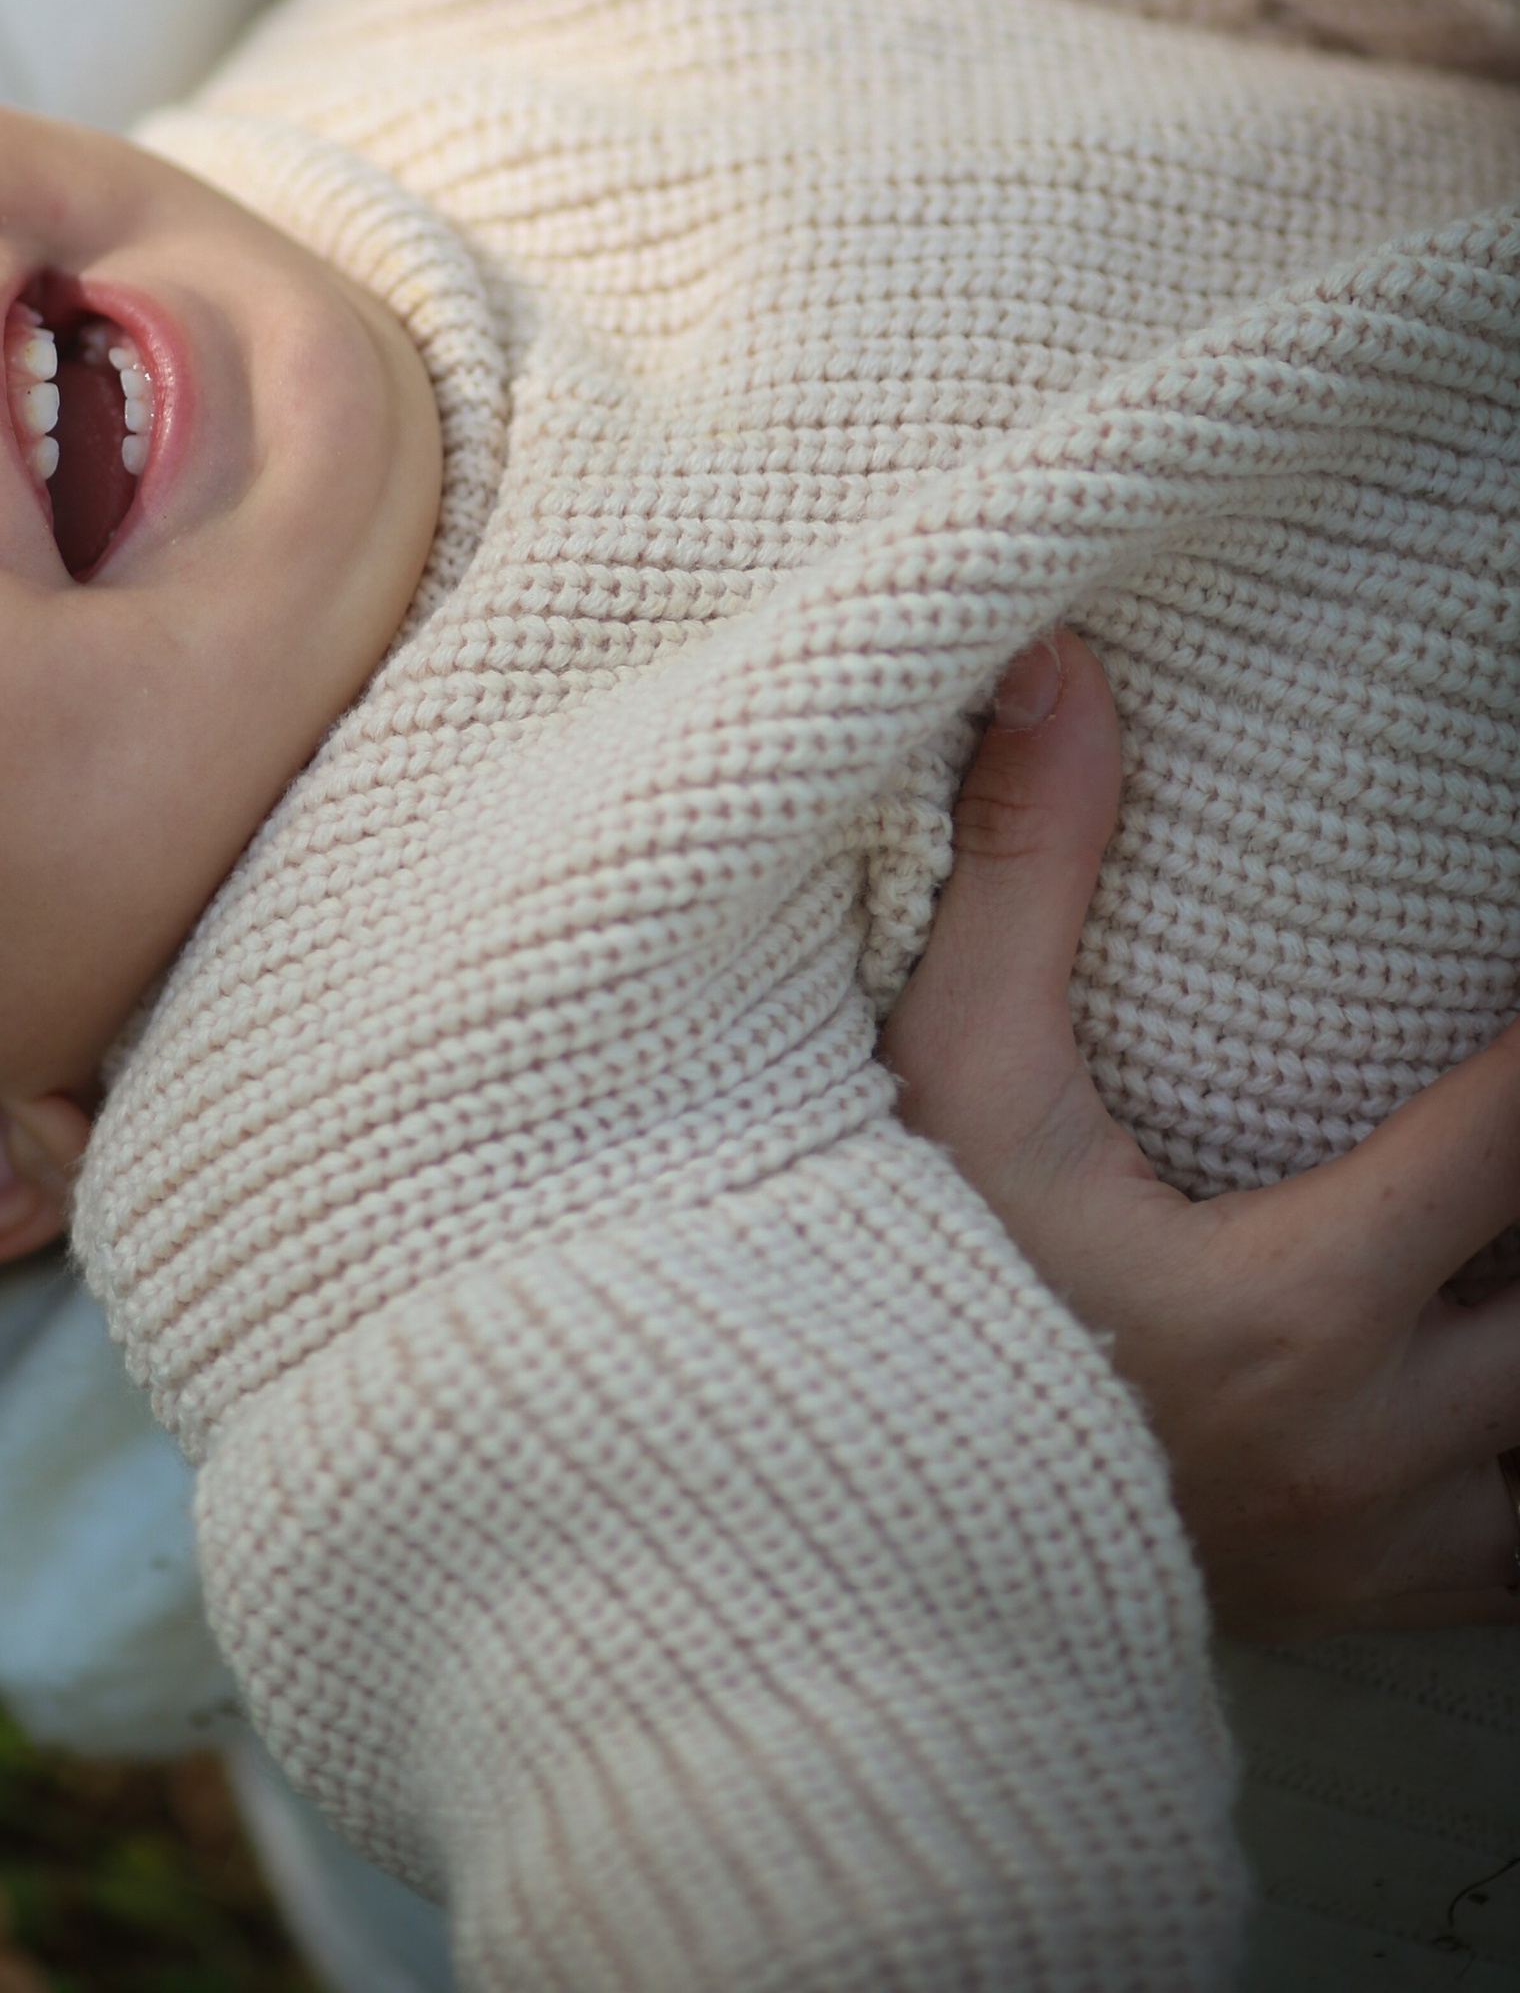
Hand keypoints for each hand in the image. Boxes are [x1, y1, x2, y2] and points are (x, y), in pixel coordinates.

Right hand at [881, 631, 1519, 1637]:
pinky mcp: (1355, 1610)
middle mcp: (1367, 1443)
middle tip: (1495, 1122)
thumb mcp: (947, 1077)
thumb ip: (1022, 870)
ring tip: (1487, 1252)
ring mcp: (1373, 1547)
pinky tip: (1470, 1401)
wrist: (827, 1537)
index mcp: (1293, 1308)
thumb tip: (1057, 668)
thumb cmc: (888, 1289)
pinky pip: (1516, 1568)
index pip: (1511, 1141)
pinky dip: (1513, 1476)